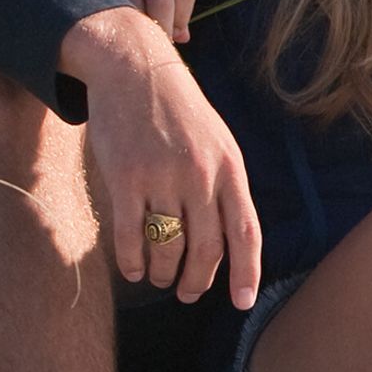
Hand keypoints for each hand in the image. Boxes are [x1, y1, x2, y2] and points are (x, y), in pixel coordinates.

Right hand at [59, 8, 261, 305]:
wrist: (134, 69)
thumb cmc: (178, 110)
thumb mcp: (216, 140)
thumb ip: (223, 185)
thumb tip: (229, 240)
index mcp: (229, 166)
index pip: (245, 231)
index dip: (246, 271)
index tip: (241, 302)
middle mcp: (200, 174)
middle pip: (206, 248)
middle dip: (198, 280)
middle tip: (188, 293)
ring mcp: (162, 176)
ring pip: (168, 247)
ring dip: (164, 274)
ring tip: (160, 278)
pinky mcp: (125, 178)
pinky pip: (131, 236)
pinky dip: (133, 262)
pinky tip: (133, 269)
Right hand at [62, 0, 194, 41]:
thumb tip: (182, 37)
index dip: (183, 16)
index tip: (177, 32)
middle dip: (163, 28)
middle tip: (156, 43)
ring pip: (133, 3)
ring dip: (137, 26)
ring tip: (138, 36)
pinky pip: (108, 0)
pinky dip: (115, 17)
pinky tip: (117, 23)